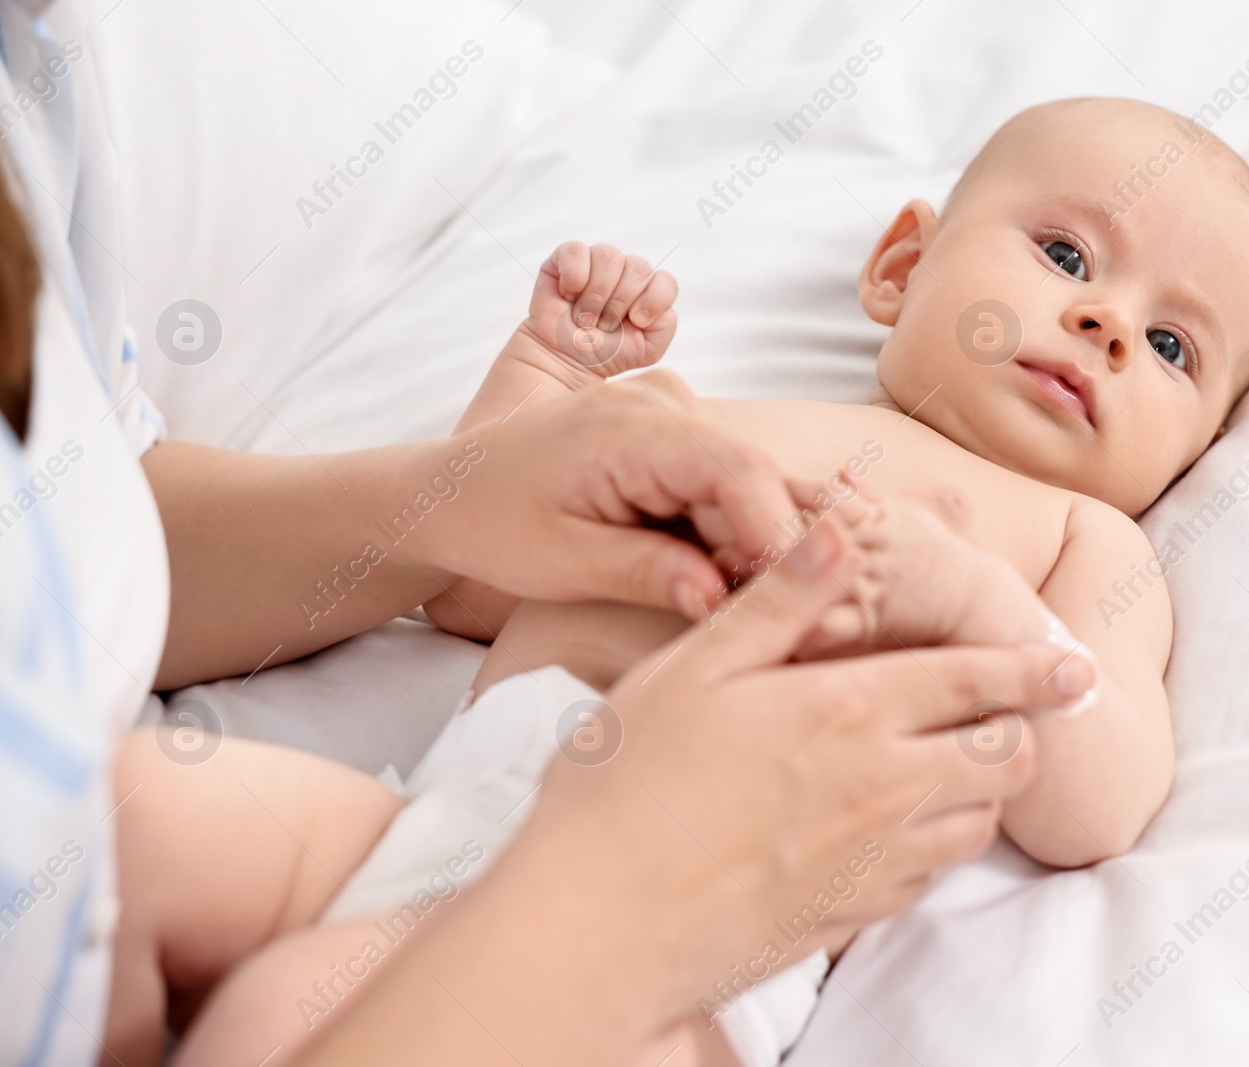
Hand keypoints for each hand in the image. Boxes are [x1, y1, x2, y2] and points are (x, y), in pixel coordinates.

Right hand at [298, 517, 1082, 1065]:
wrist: (598, 923)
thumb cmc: (629, 783)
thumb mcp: (693, 667)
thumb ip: (778, 599)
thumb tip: (836, 531)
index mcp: (850, 711)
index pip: (980, 682)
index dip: (1038, 669)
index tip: (1077, 666)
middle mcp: (883, 787)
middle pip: (1005, 757)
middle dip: (1020, 728)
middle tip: (1007, 710)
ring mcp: (874, 859)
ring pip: (980, 821)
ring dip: (983, 787)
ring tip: (954, 763)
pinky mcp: (853, 913)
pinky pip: (934, 876)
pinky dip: (941, 843)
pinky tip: (898, 826)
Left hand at [433, 370, 796, 617]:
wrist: (449, 490)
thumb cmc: (494, 523)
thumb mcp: (564, 563)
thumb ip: (649, 575)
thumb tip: (724, 600)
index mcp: (630, 426)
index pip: (740, 471)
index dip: (780, 535)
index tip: (799, 596)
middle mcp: (660, 403)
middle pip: (753, 480)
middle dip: (767, 550)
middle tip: (765, 621)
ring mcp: (669, 412)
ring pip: (744, 486)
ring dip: (747, 546)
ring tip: (727, 604)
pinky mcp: (672, 433)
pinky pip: (722, 484)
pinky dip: (727, 532)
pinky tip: (716, 577)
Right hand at [518, 240, 678, 383]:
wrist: (566, 361)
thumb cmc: (606, 353)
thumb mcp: (647, 349)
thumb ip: (665, 325)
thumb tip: (653, 301)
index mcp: (647, 291)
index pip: (665, 281)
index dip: (654, 300)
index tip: (637, 321)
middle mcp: (624, 273)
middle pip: (638, 268)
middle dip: (620, 303)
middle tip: (604, 325)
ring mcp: (596, 263)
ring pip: (609, 257)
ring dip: (596, 295)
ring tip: (584, 317)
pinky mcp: (566, 258)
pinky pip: (576, 251)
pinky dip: (574, 277)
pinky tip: (568, 296)